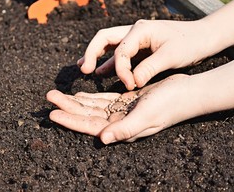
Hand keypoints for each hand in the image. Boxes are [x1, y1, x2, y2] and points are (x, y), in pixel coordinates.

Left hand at [47, 74, 201, 143]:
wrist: (185, 93)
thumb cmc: (169, 105)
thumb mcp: (146, 116)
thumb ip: (124, 129)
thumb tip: (102, 139)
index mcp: (121, 129)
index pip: (89, 126)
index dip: (70, 120)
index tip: (52, 114)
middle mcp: (118, 122)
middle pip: (86, 115)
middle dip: (66, 107)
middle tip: (48, 97)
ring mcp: (120, 112)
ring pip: (91, 107)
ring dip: (74, 101)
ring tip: (57, 94)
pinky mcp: (124, 101)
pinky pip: (102, 100)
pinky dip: (89, 98)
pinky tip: (78, 95)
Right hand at [77, 19, 211, 89]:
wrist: (203, 37)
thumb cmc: (189, 43)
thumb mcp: (171, 56)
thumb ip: (150, 68)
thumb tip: (132, 82)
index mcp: (140, 30)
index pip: (121, 51)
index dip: (121, 70)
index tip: (130, 85)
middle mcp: (134, 31)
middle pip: (104, 38)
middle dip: (92, 53)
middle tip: (84, 69)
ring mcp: (135, 39)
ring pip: (108, 45)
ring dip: (96, 56)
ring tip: (84, 68)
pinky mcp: (138, 48)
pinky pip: (119, 54)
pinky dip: (109, 63)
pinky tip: (100, 72)